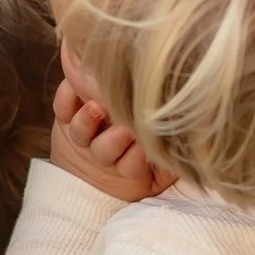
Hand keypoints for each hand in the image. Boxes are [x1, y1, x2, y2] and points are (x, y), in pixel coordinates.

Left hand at [49, 78, 171, 201]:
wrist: (87, 165)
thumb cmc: (138, 154)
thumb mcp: (158, 170)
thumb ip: (171, 162)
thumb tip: (193, 141)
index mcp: (127, 165)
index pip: (133, 166)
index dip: (138, 158)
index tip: (146, 145)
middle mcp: (102, 151)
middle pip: (106, 150)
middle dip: (116, 139)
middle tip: (125, 128)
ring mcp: (82, 136)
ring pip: (81, 132)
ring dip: (88, 120)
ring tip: (96, 107)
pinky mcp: (64, 119)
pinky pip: (61, 108)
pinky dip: (66, 95)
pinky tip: (75, 83)